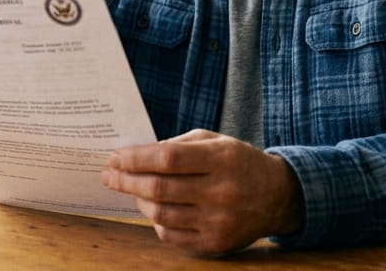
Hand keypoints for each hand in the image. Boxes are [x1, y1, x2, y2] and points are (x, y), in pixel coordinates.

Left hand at [101, 129, 303, 255]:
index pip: (167, 158)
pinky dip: (156, 221)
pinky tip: (153, 208)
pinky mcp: (215, 244)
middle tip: (109, 175)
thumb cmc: (239, 163)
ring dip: (138, 200)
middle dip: (126, 180)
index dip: (135, 158)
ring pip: (161, 213)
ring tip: (131, 189)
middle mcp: (221, 192)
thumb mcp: (215, 141)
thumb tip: (136, 155)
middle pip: (159, 188)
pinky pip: (171, 236)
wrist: (277, 196)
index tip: (115, 157)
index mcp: (221, 159)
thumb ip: (178, 144)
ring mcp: (218, 221)